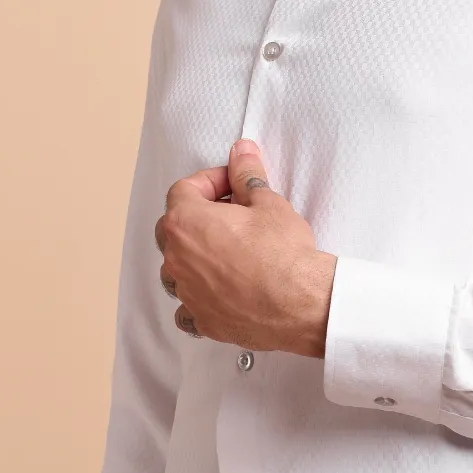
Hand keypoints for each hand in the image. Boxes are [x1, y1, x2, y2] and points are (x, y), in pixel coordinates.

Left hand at [154, 139, 336, 357]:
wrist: (300, 302)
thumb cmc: (283, 253)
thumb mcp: (268, 202)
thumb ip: (245, 175)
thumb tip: (241, 153)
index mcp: (186, 222)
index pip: (183, 189)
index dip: (210, 181)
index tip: (232, 185)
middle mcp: (177, 258)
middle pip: (172, 227)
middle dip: (198, 217)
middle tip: (233, 216)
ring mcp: (186, 292)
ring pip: (175, 269)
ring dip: (194, 257)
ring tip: (227, 253)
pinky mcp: (202, 319)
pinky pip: (186, 308)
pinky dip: (198, 298)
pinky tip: (220, 291)